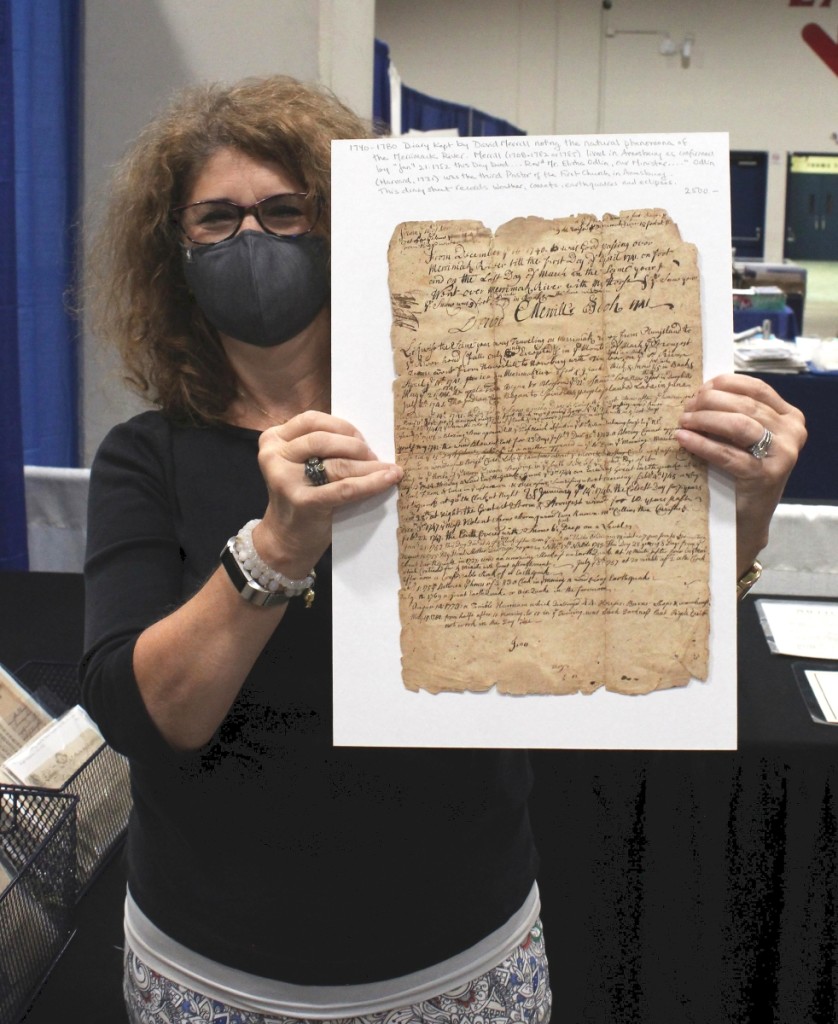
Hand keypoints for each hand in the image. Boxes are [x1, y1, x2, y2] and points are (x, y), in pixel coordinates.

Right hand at [252, 410, 402, 576]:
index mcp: (273, 440)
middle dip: (355, 446)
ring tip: (387, 468)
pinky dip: (370, 483)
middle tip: (375, 456)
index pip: (311, 420)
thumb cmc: (301, 497)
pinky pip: (345, 488)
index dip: (342, 426)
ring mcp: (286, 480)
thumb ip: (321, 448)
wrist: (286, 539)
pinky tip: (388, 479)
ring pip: (337, 463)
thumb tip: (365, 438)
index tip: (361, 438)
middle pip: (324, 439)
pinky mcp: (303, 502)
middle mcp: (274, 457)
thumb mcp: (301, 464)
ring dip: (369, 465)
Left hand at [675, 374, 806, 574]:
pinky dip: (701, 444)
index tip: (700, 388)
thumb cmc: (740, 475)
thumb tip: (698, 392)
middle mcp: (792, 433)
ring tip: (682, 422)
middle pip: (744, 405)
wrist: (746, 521)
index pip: (756, 388)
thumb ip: (734, 415)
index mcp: (790, 418)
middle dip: (709, 402)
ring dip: (705, 419)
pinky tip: (683, 439)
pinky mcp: (764, 476)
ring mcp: (782, 455)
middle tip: (685, 408)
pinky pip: (727, 454)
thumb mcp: (745, 440)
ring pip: (738, 425)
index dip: (725, 384)